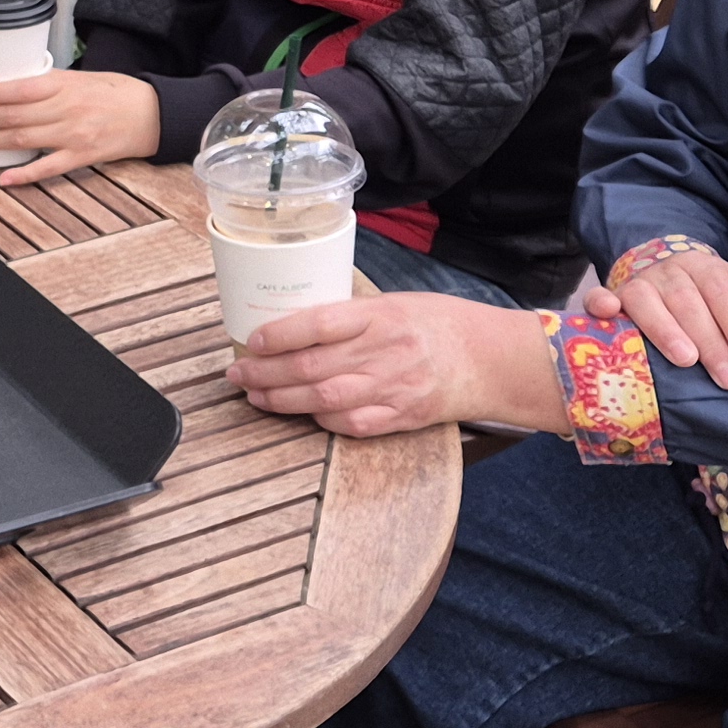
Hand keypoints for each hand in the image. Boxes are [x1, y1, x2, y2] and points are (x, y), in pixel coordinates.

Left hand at [0, 69, 160, 185]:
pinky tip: (5, 178)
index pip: (23, 88)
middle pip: (16, 115)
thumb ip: (52, 83)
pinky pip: (49, 167)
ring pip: (25, 138)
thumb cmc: (117, 92)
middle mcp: (67, 109)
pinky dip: (25, 174)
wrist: (152, 114)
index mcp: (66, 85)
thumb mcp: (84, 77)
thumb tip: (16, 87)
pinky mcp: (82, 156)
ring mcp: (74, 135)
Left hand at [231, 292, 566, 437]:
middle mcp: (385, 352)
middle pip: (311, 366)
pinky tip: (300, 415)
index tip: (251, 340)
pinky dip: (321, 422)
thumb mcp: (395, 303)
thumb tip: (295, 320)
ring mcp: (394, 387)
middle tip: (236, 373)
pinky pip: (352, 425)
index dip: (279, 334)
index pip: (320, 323)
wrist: (491, 358)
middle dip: (265, 373)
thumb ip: (351, 315)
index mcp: (382, 315)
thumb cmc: (440, 323)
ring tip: (255, 395)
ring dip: (282, 400)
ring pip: (324, 399)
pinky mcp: (402, 416)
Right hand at [571, 243, 727, 391]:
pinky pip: (598, 297)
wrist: (662, 278)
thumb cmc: (706, 297)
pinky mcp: (610, 297)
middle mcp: (667, 271)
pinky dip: (600, 304)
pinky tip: (608, 315)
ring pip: (646, 301)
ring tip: (686, 360)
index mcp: (703, 267)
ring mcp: (636, 284)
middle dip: (711, 340)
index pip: (722, 288)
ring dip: (665, 329)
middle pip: (687, 301)